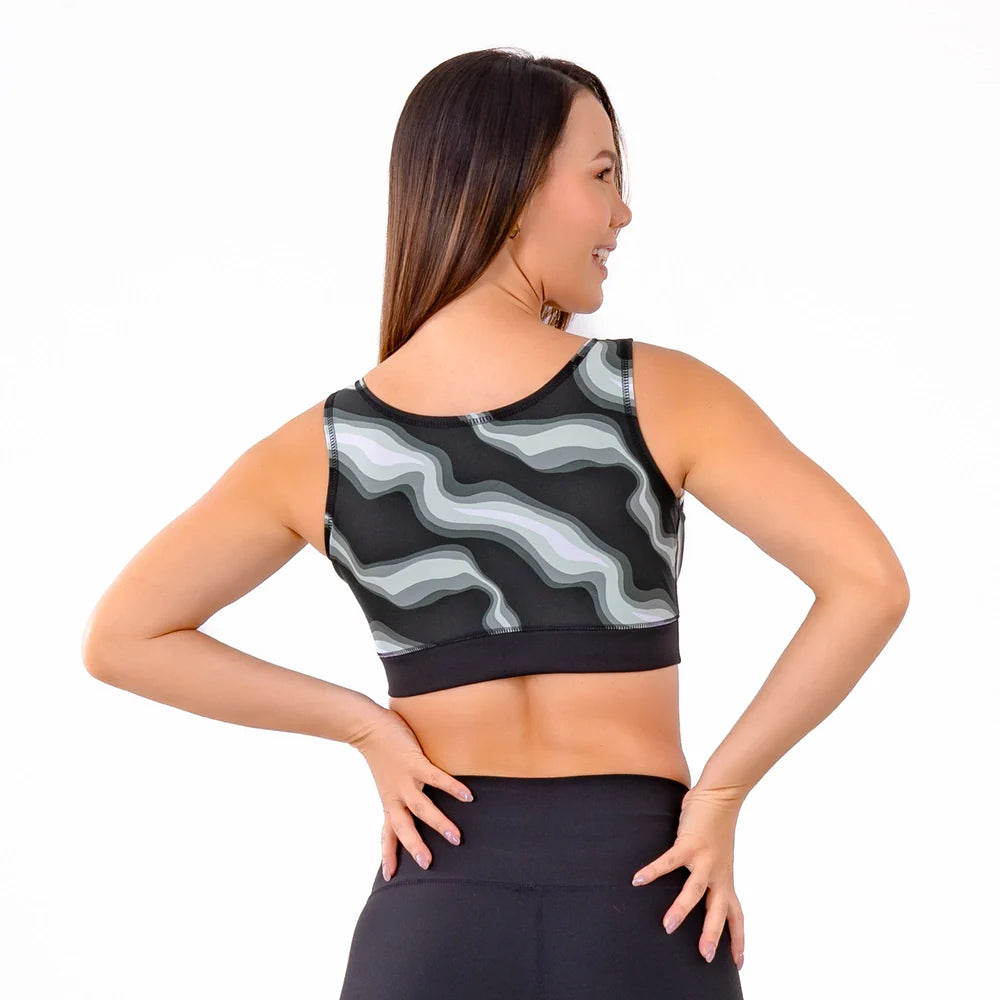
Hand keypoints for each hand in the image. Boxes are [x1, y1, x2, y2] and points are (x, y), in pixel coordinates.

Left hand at [351, 708, 474, 880]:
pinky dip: (451, 787)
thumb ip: (399, 791)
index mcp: (389, 801)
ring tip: (456, 837)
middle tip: (428, 865)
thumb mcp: (387, 780)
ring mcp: (404, 780)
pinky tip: (467, 796)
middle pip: (403, 827)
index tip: (388, 876)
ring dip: (438, 823)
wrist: (367, 727)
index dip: (388, 854)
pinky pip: (435, 778)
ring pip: (421, 807)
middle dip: (415, 846)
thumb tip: (412, 798)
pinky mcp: (414, 762)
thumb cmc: (381, 752)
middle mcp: (395, 795)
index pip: (387, 833)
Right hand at [630, 784, 745, 970]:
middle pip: (718, 911)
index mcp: (725, 880)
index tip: (739, 962)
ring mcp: (704, 859)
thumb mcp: (718, 858)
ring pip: (694, 890)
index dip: (737, 939)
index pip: (736, 915)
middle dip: (712, 935)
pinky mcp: (689, 844)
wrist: (720, 797)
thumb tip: (696, 886)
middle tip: (705, 957)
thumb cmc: (716, 826)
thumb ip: (710, 873)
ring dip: (681, 909)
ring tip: (667, 926)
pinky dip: (653, 871)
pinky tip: (638, 879)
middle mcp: (718, 874)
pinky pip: (669, 861)